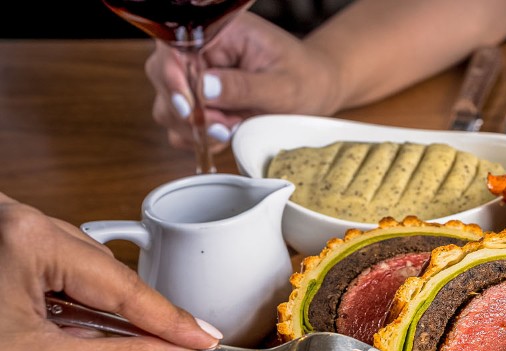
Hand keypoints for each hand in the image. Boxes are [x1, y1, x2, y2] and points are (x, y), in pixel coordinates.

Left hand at [0, 192, 220, 350]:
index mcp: (25, 236)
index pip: (122, 286)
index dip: (171, 320)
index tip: (207, 339)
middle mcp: (8, 217)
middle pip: (98, 269)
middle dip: (133, 313)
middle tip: (178, 347)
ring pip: (70, 266)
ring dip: (96, 308)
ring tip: (124, 344)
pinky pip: (39, 265)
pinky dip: (61, 300)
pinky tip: (72, 330)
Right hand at [145, 12, 342, 151]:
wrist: (316, 89)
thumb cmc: (305, 78)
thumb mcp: (282, 86)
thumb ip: (244, 87)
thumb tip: (204, 88)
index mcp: (219, 32)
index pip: (174, 46)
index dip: (172, 78)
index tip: (188, 107)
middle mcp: (201, 51)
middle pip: (163, 77)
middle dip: (189, 111)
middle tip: (224, 125)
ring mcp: (197, 77)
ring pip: (168, 106)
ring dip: (195, 127)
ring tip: (232, 128)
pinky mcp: (200, 102)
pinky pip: (181, 124)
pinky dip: (199, 137)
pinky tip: (226, 133)